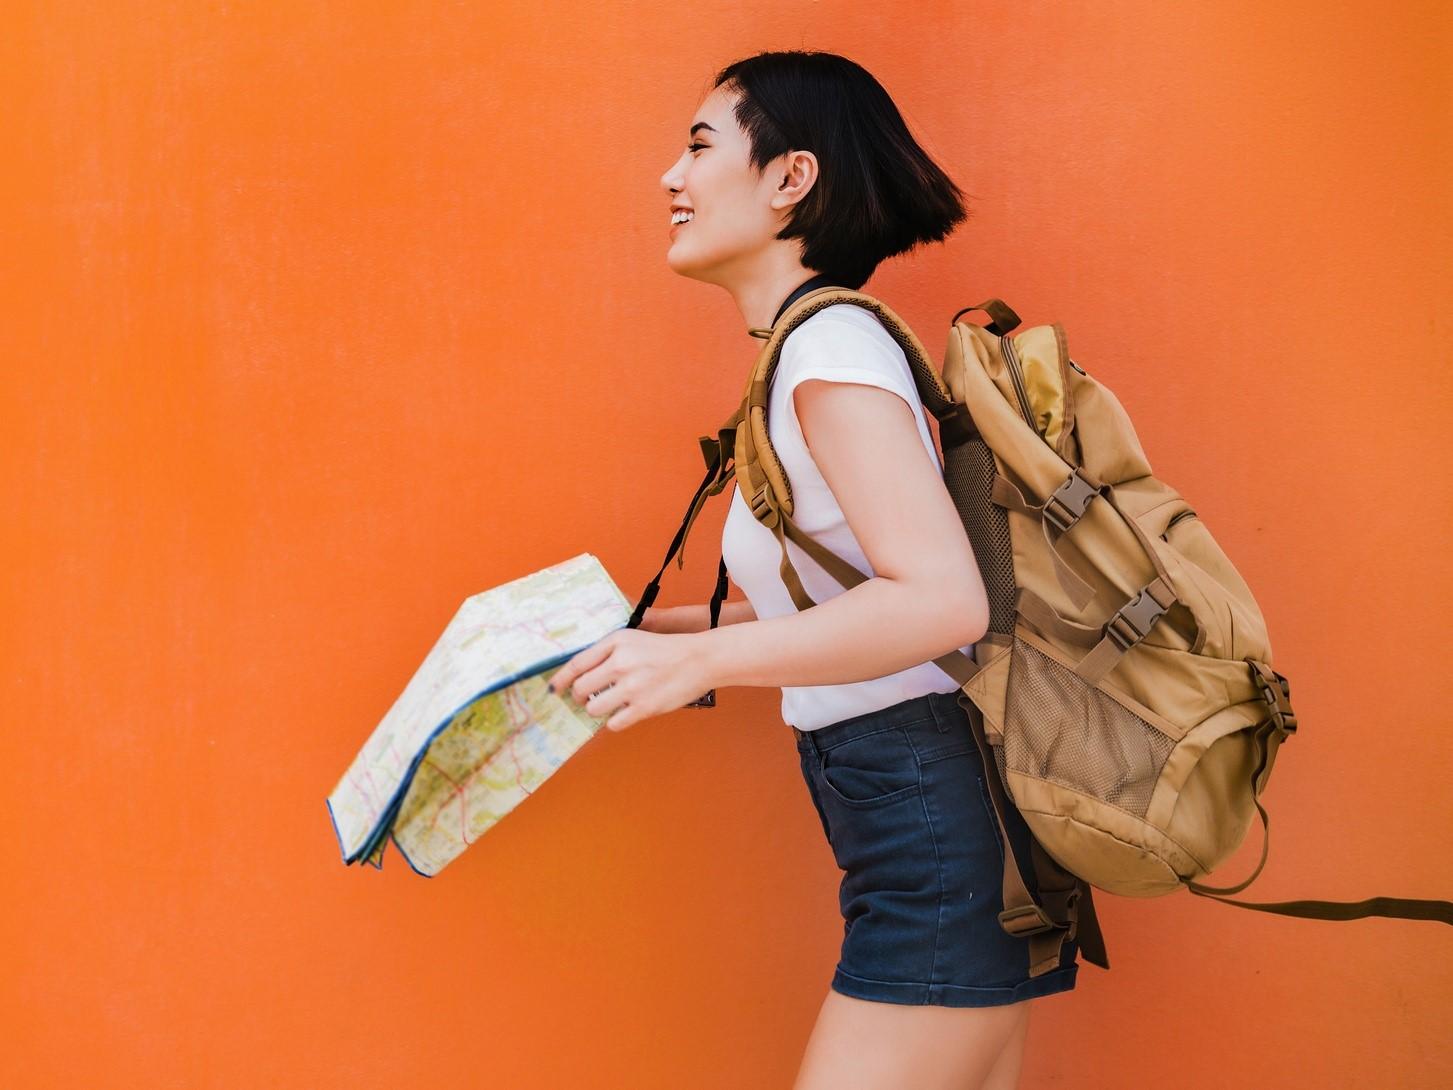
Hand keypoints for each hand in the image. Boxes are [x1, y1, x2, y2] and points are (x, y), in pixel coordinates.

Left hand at [547, 627, 711, 732]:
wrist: (698, 659)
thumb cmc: (664, 650)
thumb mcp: (632, 639)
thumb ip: (606, 652)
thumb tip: (577, 674)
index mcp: (616, 642)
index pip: (576, 664)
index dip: (560, 679)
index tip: (553, 689)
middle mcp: (621, 663)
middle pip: (581, 689)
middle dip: (580, 697)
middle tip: (587, 697)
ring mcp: (632, 687)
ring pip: (594, 708)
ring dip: (598, 709)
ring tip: (609, 704)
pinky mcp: (644, 707)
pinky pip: (613, 723)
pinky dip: (615, 720)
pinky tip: (624, 712)